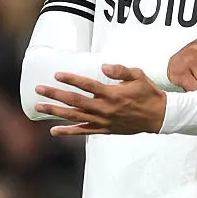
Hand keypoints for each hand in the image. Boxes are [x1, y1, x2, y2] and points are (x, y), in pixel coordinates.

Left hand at [34, 64, 166, 135]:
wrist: (158, 117)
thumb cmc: (148, 94)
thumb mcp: (138, 76)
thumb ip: (120, 70)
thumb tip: (104, 66)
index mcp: (112, 94)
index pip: (87, 85)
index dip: (71, 79)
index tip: (57, 74)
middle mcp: (104, 108)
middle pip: (75, 101)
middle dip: (55, 94)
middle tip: (39, 89)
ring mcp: (103, 121)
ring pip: (74, 117)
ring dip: (55, 111)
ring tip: (39, 106)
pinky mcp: (104, 129)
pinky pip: (82, 131)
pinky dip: (68, 131)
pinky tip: (53, 130)